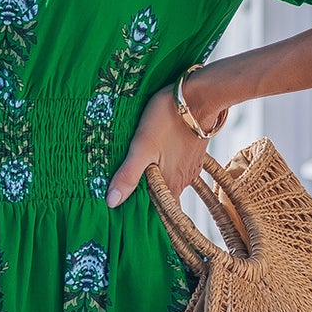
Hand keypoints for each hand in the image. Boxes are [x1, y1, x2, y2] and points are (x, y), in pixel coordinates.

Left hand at [105, 78, 227, 206]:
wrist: (199, 95)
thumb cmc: (167, 118)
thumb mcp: (142, 146)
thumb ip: (128, 175)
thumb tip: (112, 202)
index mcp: (170, 184)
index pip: (159, 212)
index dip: (144, 215)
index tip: (129, 215)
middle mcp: (183, 180)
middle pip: (163, 197)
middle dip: (147, 197)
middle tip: (128, 193)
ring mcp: (190, 167)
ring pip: (169, 181)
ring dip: (156, 181)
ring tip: (139, 174)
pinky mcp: (193, 154)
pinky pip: (176, 167)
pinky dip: (165, 167)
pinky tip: (156, 159)